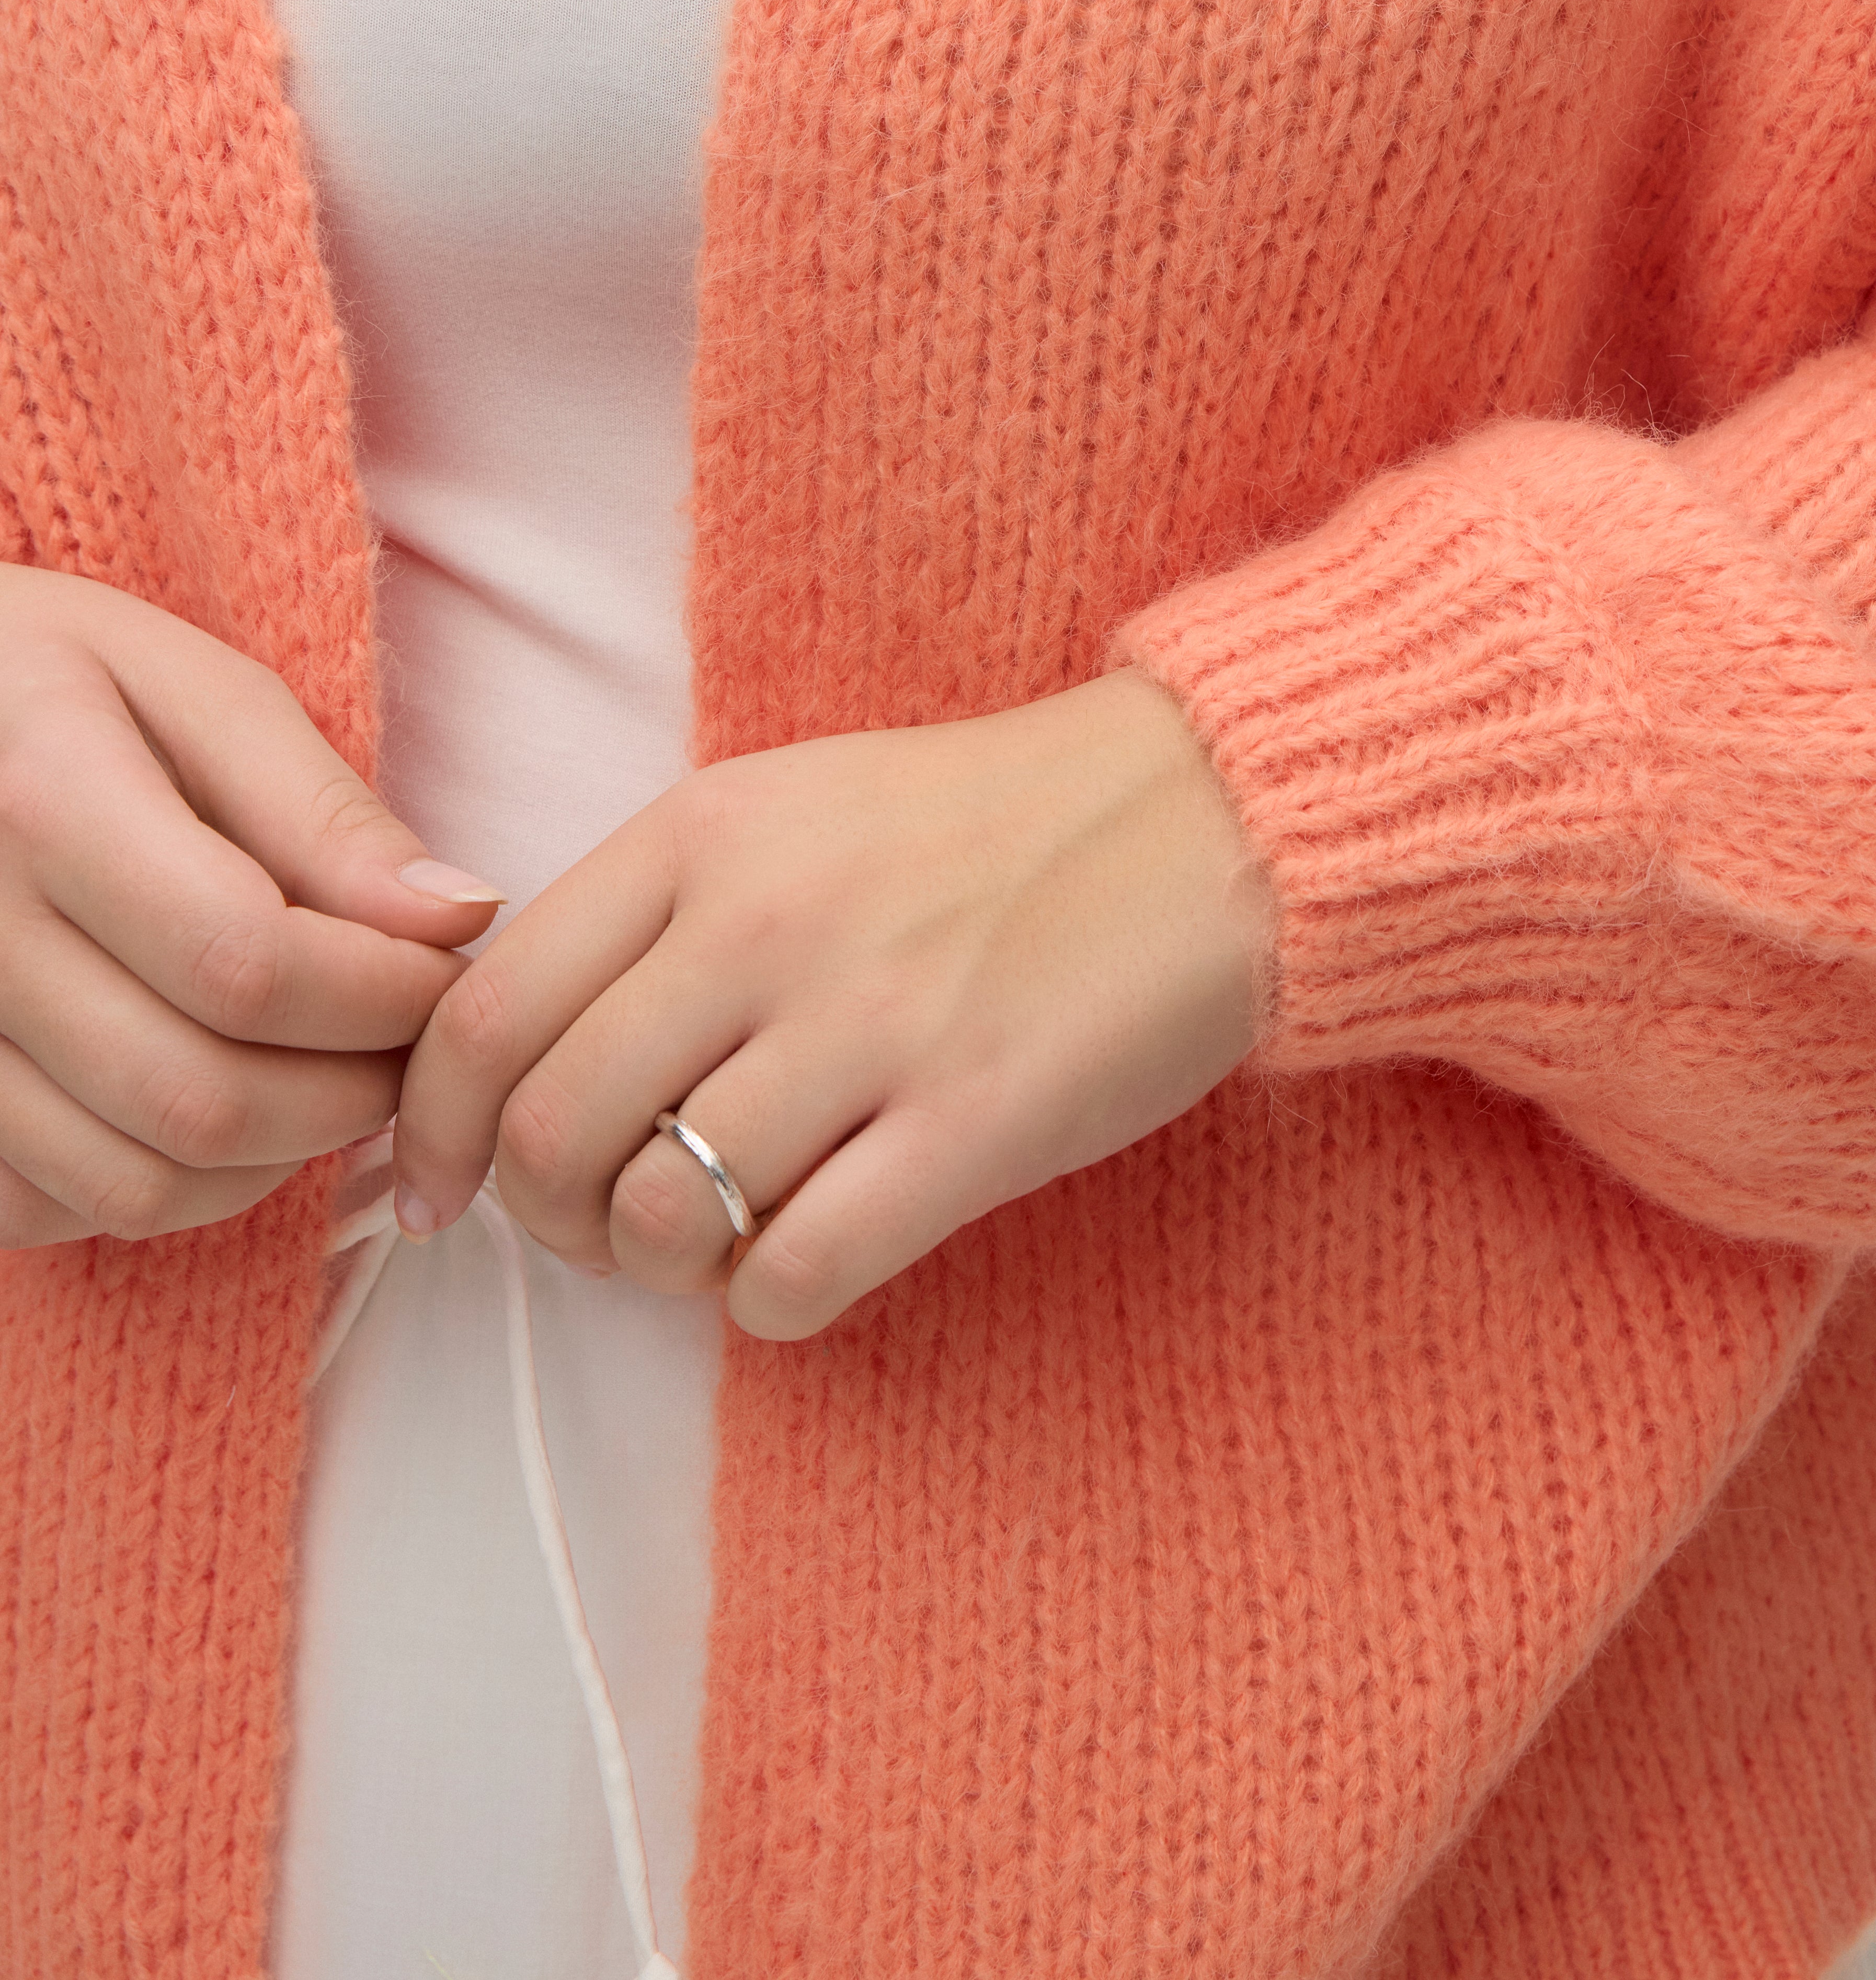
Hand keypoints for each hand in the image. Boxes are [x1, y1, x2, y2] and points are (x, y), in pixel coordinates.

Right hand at [0, 564, 501, 1249]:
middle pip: (199, 1095)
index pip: (246, 961)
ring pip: (137, 1186)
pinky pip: (59, 1212)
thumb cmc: (55, 682)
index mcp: (41, 799)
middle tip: (412, 1039)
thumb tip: (458, 917)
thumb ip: (322, 812)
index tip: (447, 968)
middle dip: (352, 1092)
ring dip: (276, 1159)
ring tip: (334, 1073)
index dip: (383, 994)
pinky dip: (170, 1187)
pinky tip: (221, 1107)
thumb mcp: (192, 686)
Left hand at [390, 667, 1279, 1340]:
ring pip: (662, 1216)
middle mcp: (768, 923)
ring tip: (717, 1240)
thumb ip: (656, 909)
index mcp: (707, 835)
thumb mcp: (793, 807)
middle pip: (554, 1131)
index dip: (436, 1127)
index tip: (452, 1188)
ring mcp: (874, 1025)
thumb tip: (518, 1058)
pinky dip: (768, 1303)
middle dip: (550, 1218)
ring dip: (661, 1267)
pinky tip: (805, 1261)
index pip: (485, 1012)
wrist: (1205, 812)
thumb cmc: (987, 827)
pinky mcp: (973, 1123)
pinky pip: (794, 1275)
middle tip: (603, 1229)